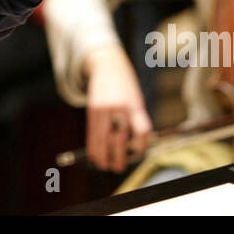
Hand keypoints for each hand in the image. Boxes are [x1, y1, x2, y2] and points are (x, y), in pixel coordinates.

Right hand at [83, 45, 152, 171]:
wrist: (107, 66)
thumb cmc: (126, 89)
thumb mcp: (136, 101)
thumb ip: (137, 122)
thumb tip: (134, 150)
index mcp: (136, 106)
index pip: (141, 130)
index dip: (141, 146)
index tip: (138, 153)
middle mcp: (120, 107)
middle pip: (119, 137)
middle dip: (118, 157)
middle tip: (118, 168)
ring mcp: (105, 108)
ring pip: (102, 138)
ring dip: (103, 155)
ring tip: (104, 166)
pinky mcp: (92, 109)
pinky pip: (92, 132)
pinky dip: (92, 146)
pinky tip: (94, 155)